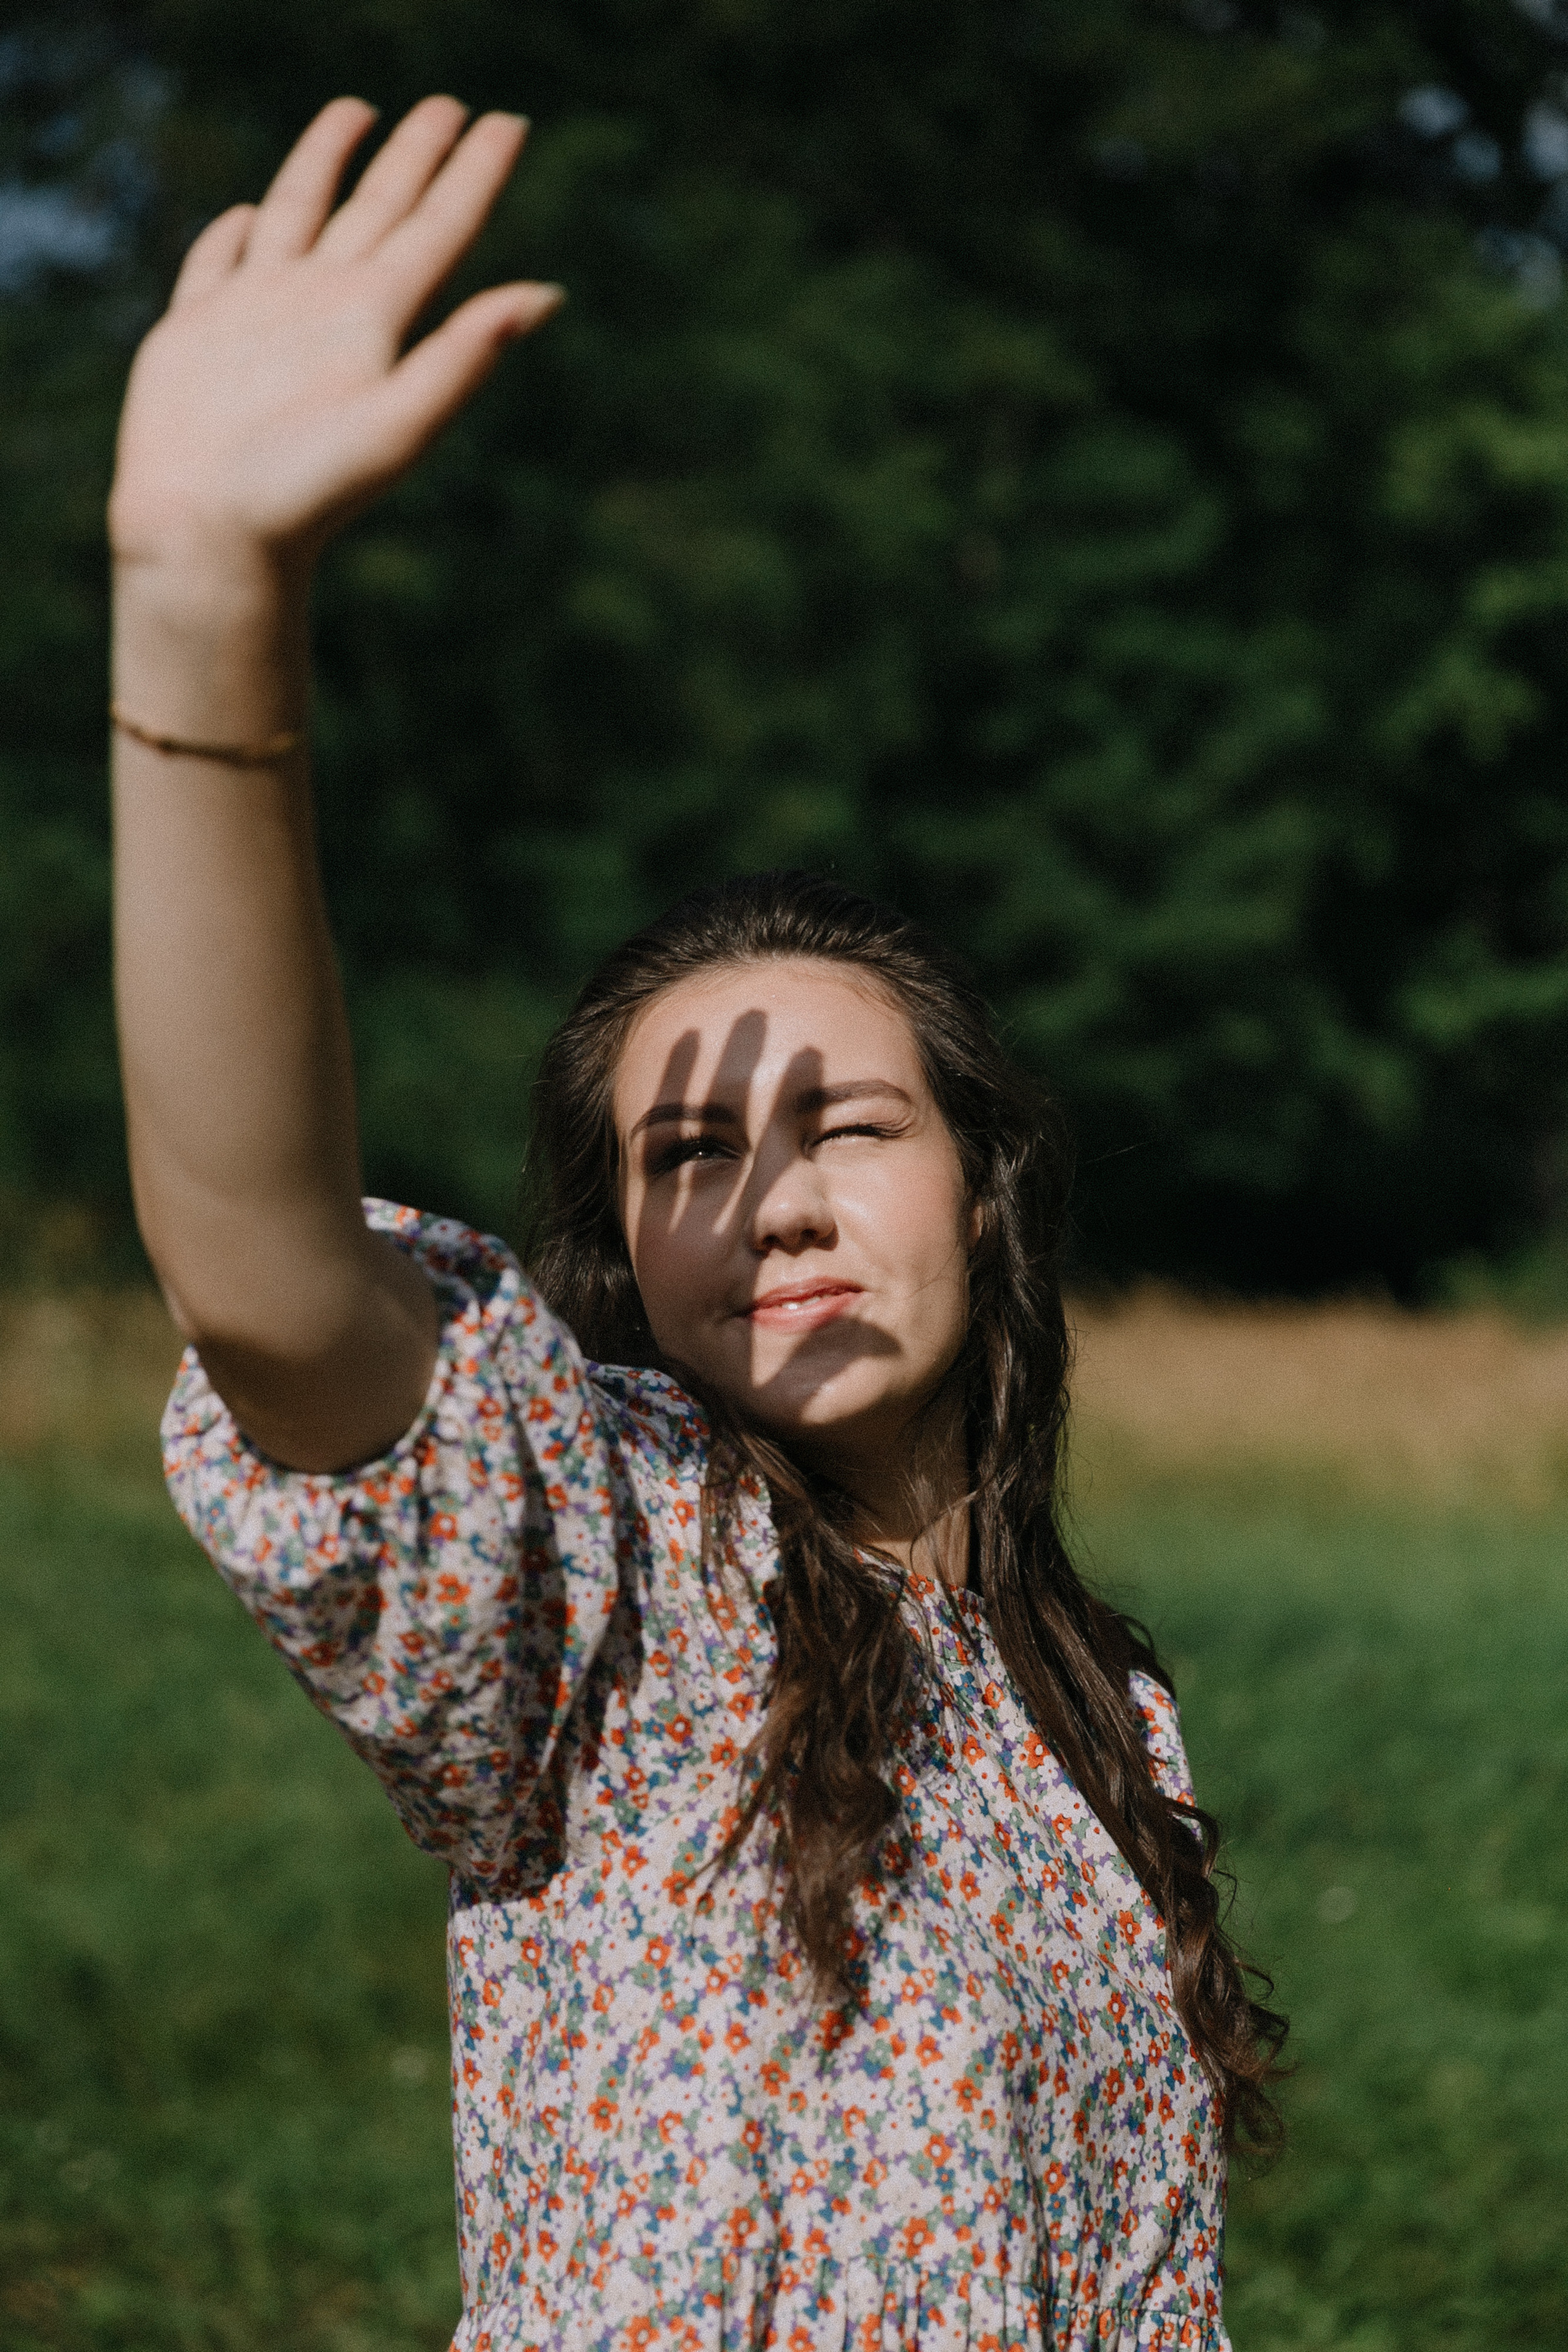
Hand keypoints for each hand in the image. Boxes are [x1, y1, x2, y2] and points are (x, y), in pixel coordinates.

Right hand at [109, 96, 559, 580]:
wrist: (211, 536)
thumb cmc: (304, 492)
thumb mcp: (398, 423)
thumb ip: (465, 356)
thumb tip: (546, 295)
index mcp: (375, 321)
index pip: (440, 229)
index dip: (474, 174)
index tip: (509, 123)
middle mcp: (324, 307)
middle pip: (381, 208)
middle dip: (415, 155)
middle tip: (449, 105)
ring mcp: (259, 315)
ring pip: (303, 212)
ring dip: (330, 163)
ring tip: (359, 113)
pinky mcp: (197, 331)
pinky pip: (221, 263)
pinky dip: (236, 233)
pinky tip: (250, 215)